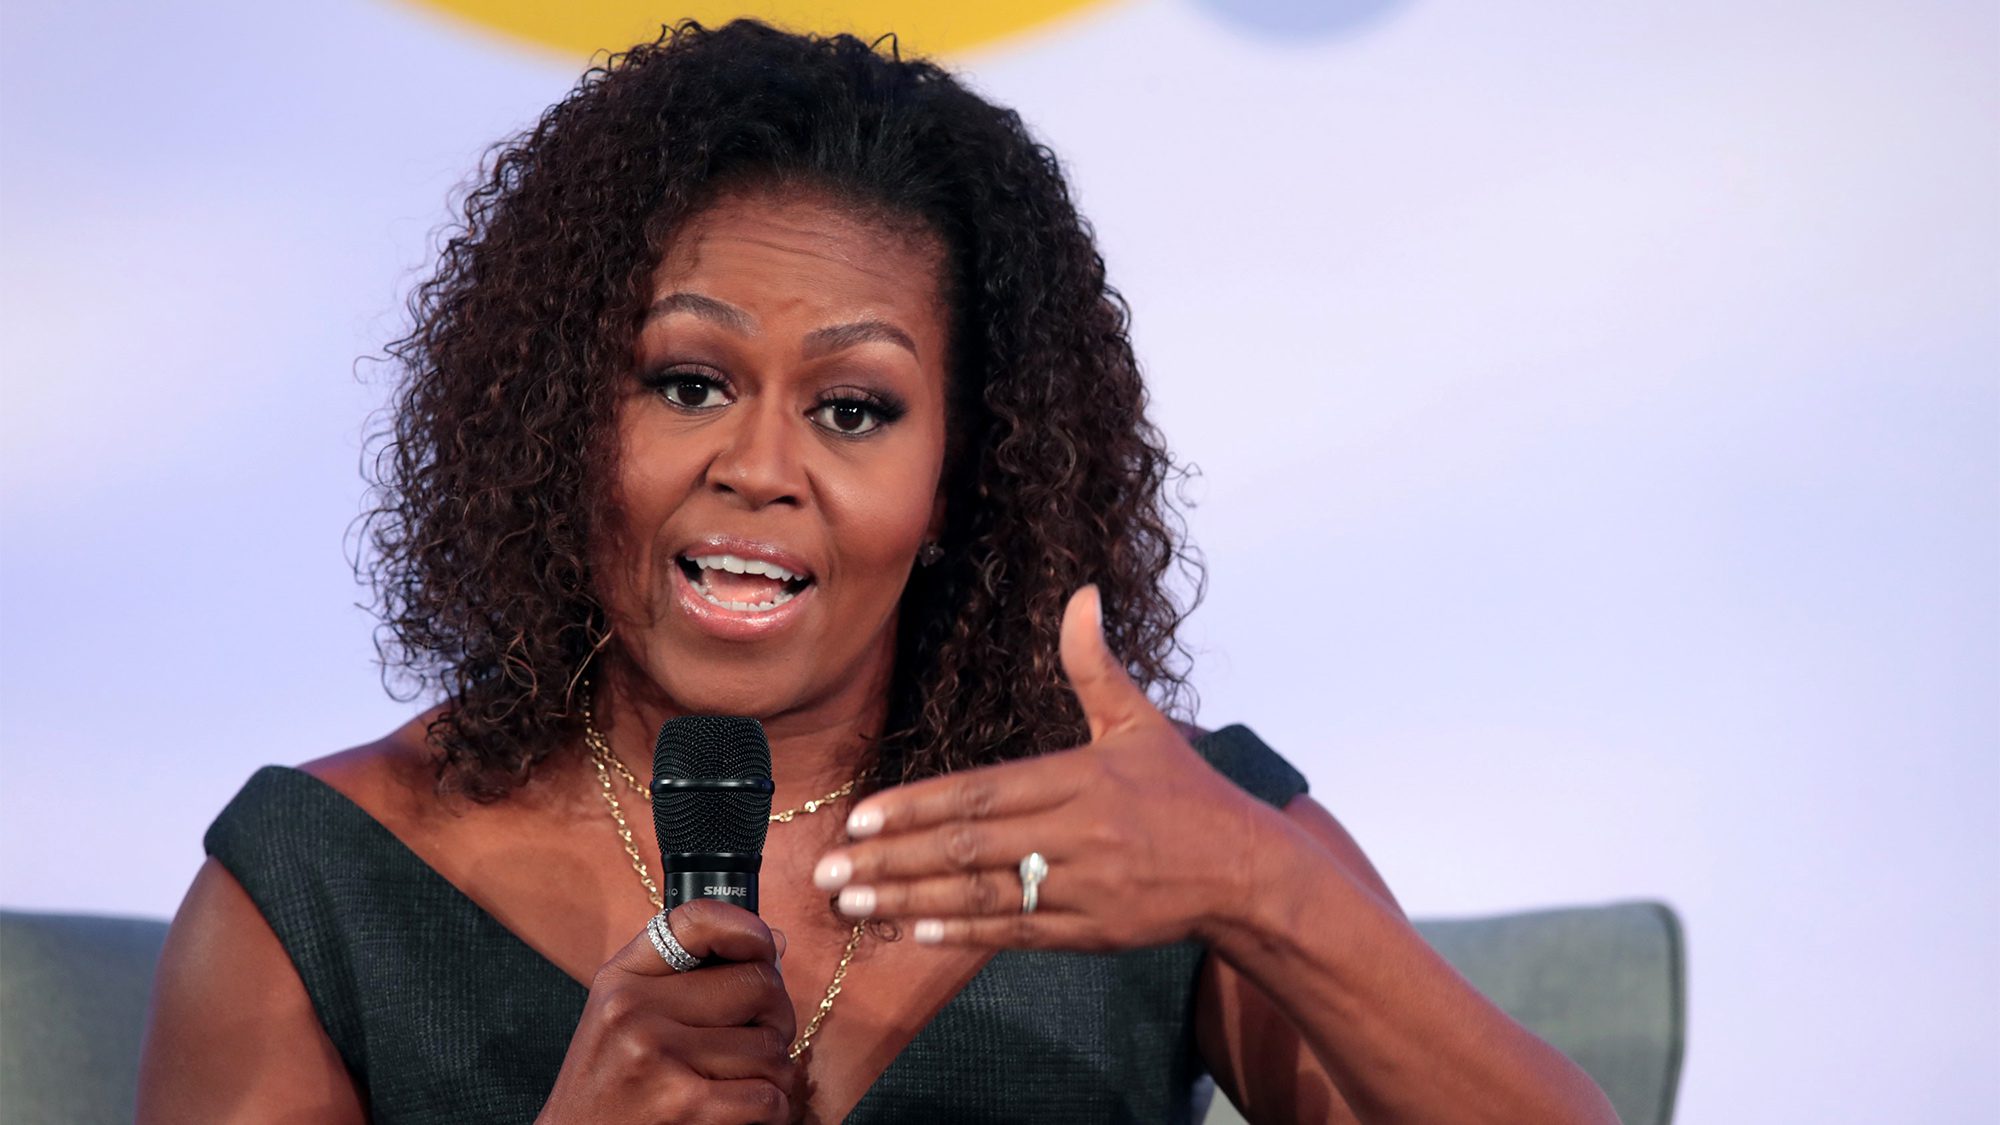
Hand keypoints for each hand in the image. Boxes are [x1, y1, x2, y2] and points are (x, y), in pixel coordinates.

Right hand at [538, 899, 797, 1124]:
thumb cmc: (612, 1083)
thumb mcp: (625, 1016)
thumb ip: (690, 974)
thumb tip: (777, 943)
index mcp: (623, 979)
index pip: (698, 920)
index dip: (748, 928)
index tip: (764, 950)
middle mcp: (634, 1010)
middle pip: (758, 984)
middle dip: (775, 1015)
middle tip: (759, 1037)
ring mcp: (657, 1057)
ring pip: (771, 1047)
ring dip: (774, 1071)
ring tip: (745, 1081)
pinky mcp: (684, 1107)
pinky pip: (768, 1096)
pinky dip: (773, 1108)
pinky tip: (748, 1111)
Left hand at [811, 585, 1273, 950]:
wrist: (1245, 871)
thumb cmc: (1186, 793)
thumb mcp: (1140, 723)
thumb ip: (1095, 666)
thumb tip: (1081, 595)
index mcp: (1080, 778)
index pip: (981, 793)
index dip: (918, 807)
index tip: (861, 818)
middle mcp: (1077, 834)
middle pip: (968, 848)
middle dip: (892, 860)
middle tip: (829, 869)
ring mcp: (1083, 888)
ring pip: (982, 896)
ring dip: (910, 902)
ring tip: (852, 905)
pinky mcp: (1091, 932)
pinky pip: (1016, 933)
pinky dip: (963, 934)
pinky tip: (914, 931)